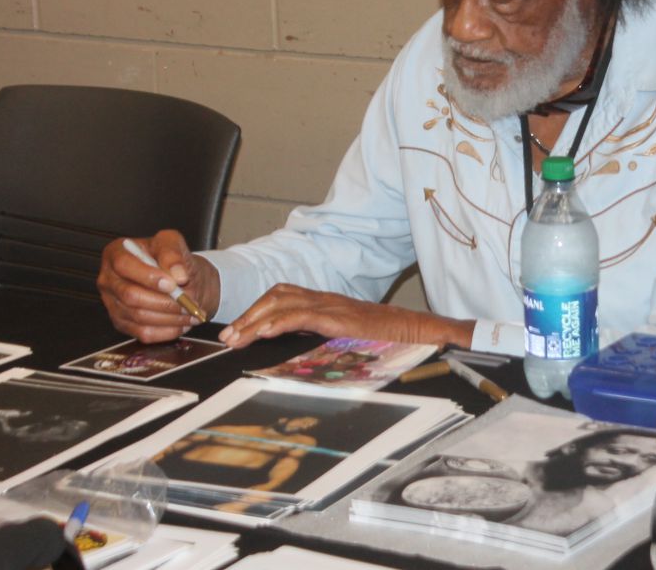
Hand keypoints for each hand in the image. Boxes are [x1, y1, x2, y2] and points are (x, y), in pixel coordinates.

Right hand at [97, 230, 220, 342]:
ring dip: (169, 317)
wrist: (175, 277)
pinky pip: (143, 333)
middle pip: (130, 295)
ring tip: (191, 313)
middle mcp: (108, 280)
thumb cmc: (169, 258)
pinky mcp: (122, 323)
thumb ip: (173, 254)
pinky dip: (166, 331)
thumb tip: (178, 274)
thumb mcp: (172, 243)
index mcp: (115, 253)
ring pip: (138, 316)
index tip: (172, 283)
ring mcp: (112, 304)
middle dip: (163, 301)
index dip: (148, 276)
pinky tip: (182, 324)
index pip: (124, 265)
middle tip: (188, 302)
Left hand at [218, 283, 473, 349]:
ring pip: (283, 300)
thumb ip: (334, 345)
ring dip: (254, 317)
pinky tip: (261, 334)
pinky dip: (276, 322)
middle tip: (229, 337)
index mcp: (331, 305)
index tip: (240, 331)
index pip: (287, 296)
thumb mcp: (357, 343)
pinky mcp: (340, 318)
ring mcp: (335, 306)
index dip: (259, 310)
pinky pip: (300, 315)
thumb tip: (309, 361)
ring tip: (235, 338)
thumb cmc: (396, 343)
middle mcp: (329, 300)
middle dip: (249, 313)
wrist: (427, 335)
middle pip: (279, 293)